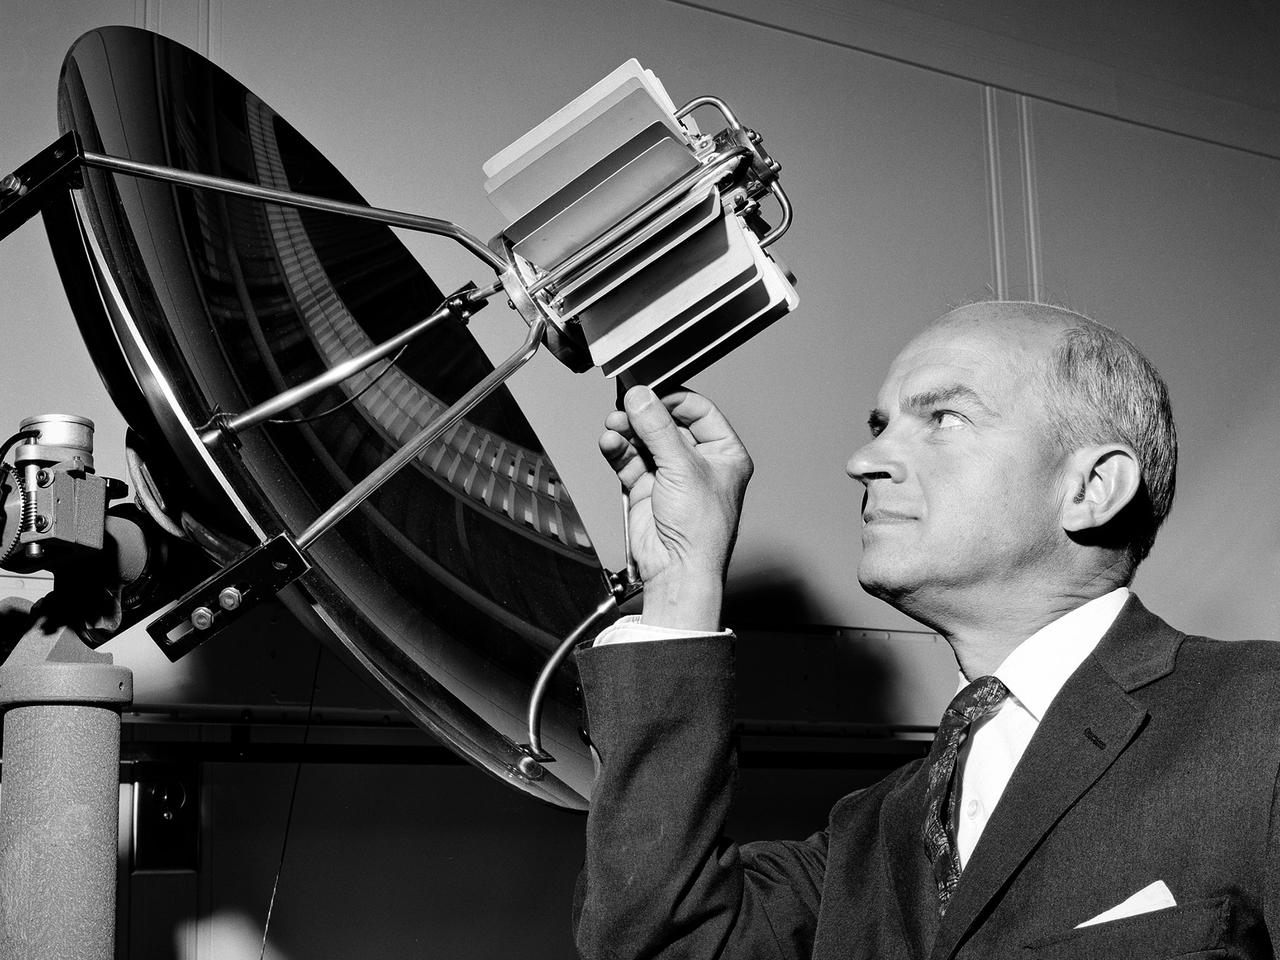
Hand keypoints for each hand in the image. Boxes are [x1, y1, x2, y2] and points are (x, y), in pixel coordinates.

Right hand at [599, 386, 752, 629]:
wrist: (676, 570)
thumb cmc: (700, 530)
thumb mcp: (683, 469)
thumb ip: (658, 429)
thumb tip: (641, 398)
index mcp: (724, 453)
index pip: (698, 411)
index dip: (673, 400)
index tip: (650, 394)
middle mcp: (698, 462)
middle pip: (666, 423)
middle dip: (644, 415)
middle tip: (625, 408)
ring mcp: (670, 475)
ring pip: (644, 440)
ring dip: (627, 431)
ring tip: (615, 426)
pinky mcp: (646, 488)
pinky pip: (629, 460)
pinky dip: (618, 450)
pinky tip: (611, 443)